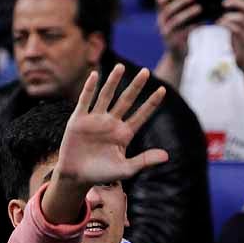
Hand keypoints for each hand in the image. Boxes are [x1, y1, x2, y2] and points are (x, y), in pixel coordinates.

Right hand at [55, 64, 167, 187]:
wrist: (76, 176)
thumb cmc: (101, 174)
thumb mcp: (125, 169)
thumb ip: (144, 160)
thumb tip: (167, 156)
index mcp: (124, 134)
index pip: (141, 115)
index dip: (151, 103)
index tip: (163, 90)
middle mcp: (111, 123)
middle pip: (126, 100)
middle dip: (136, 87)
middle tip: (146, 72)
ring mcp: (95, 119)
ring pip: (106, 96)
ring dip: (113, 81)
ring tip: (121, 66)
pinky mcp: (79, 119)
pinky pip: (85, 100)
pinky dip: (89, 88)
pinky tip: (95, 75)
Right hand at [155, 0, 201, 62]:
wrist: (177, 54)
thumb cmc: (181, 33)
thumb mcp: (178, 20)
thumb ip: (182, 10)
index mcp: (162, 15)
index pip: (159, 1)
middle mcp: (161, 23)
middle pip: (168, 9)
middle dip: (181, 1)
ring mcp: (166, 33)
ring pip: (176, 20)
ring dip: (188, 12)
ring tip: (200, 8)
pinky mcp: (174, 42)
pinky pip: (183, 32)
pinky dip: (192, 26)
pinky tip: (201, 23)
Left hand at [218, 0, 243, 69]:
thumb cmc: (241, 46)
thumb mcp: (236, 30)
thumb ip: (232, 19)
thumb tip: (223, 8)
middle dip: (236, 2)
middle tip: (223, 3)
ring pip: (242, 18)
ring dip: (229, 16)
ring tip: (219, 20)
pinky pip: (237, 30)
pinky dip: (227, 25)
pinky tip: (219, 25)